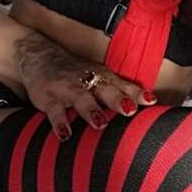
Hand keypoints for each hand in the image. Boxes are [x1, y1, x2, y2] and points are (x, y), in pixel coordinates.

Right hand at [14, 31, 156, 138]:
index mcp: (102, 77)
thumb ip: (122, 92)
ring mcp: (67, 89)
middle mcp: (87, 81)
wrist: (40, 56)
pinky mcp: (48, 98)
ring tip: (100, 123)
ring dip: (91, 110)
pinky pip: (54, 111)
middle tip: (130, 110)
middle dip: (117, 99)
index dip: (136, 92)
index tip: (151, 101)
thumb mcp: (100, 77)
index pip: (122, 85)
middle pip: (104, 88)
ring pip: (80, 98)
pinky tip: (65, 135)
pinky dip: (60, 122)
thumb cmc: (78, 73)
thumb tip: (150, 107)